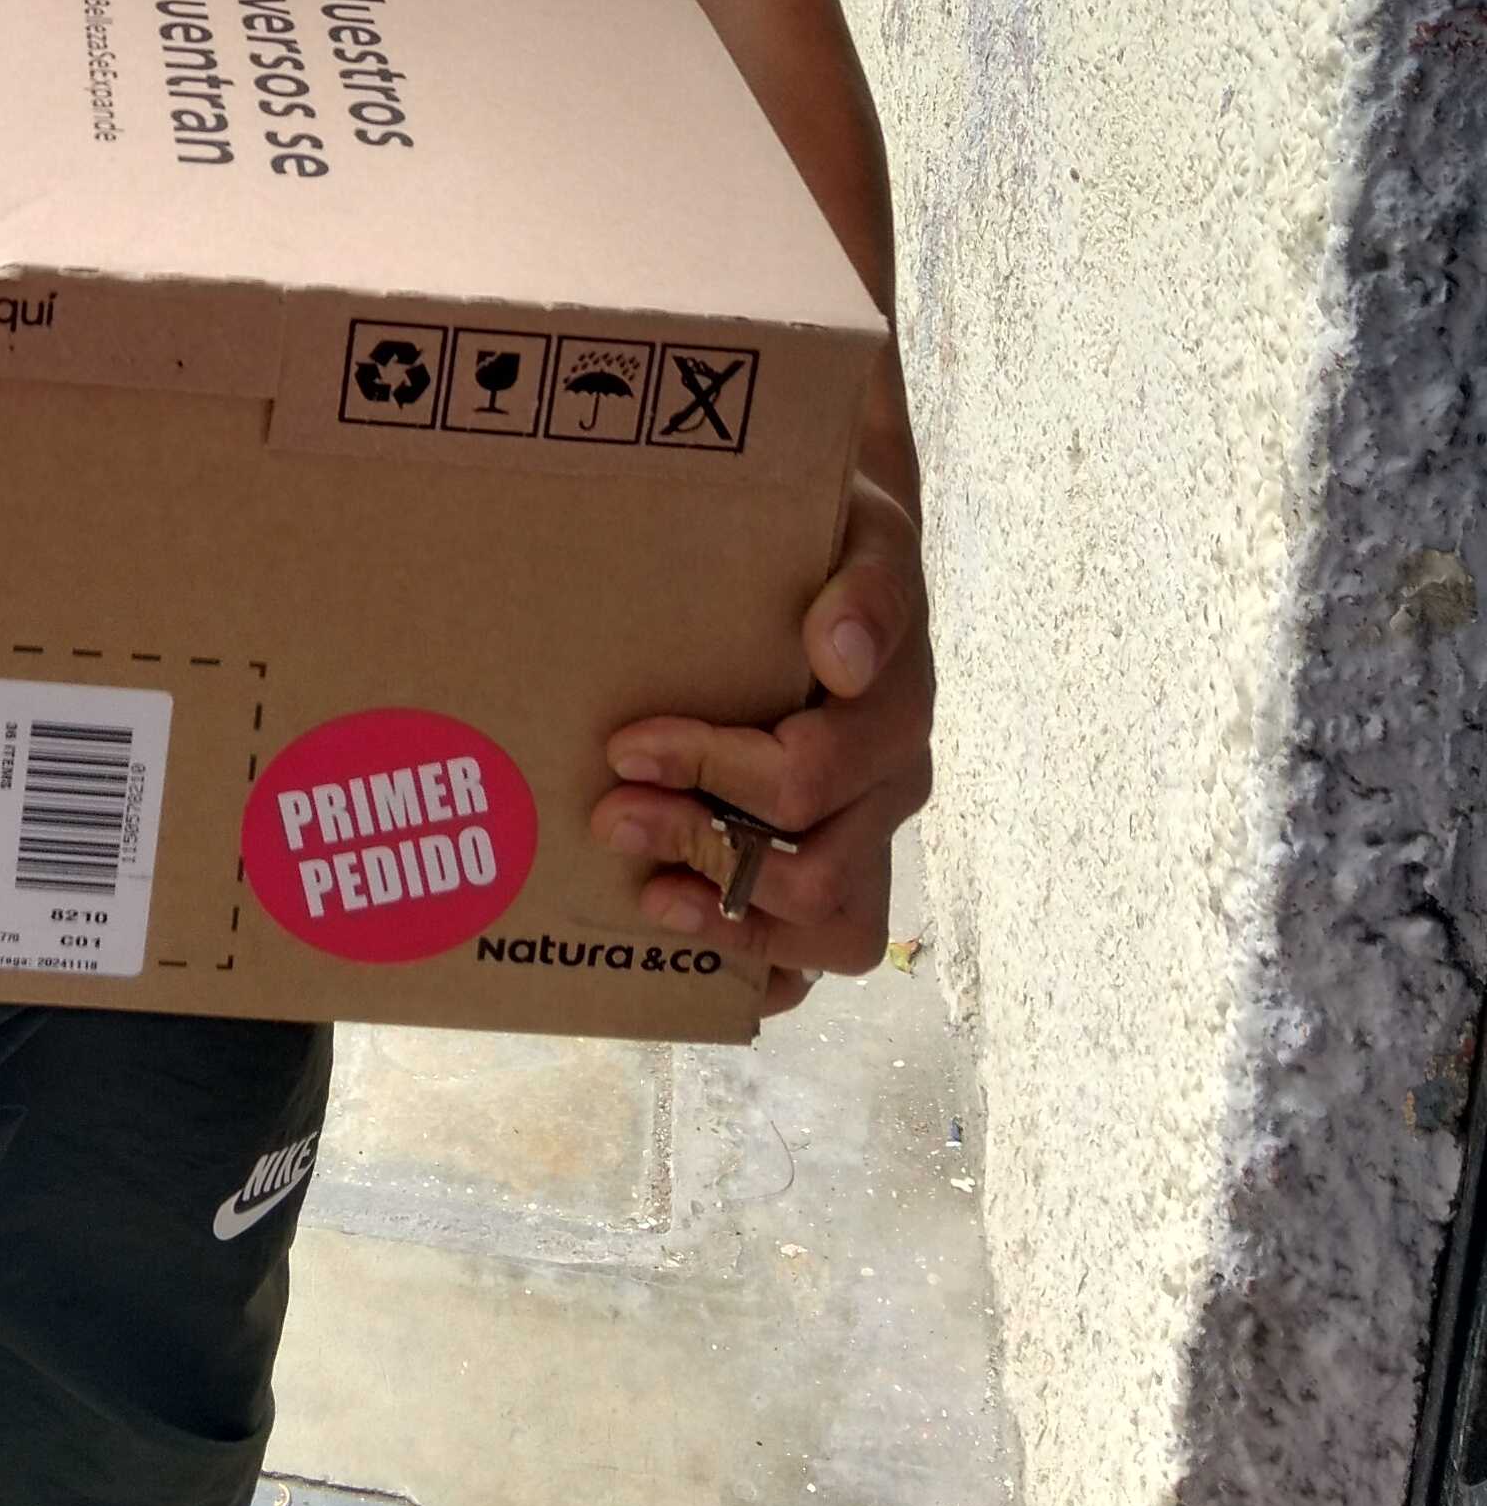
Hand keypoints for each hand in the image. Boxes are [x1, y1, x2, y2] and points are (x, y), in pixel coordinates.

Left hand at [590, 466, 932, 1017]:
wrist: (854, 554)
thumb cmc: (840, 544)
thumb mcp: (864, 537)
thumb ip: (866, 589)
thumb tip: (840, 653)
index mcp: (895, 711)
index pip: (807, 777)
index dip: (710, 774)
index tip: (626, 748)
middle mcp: (893, 784)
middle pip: (815, 873)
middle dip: (700, 848)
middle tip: (610, 817)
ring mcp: (873, 832)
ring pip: (834, 931)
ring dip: (731, 923)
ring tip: (651, 895)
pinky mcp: (848, 863)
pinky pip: (823, 956)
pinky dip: (764, 969)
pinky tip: (695, 954)